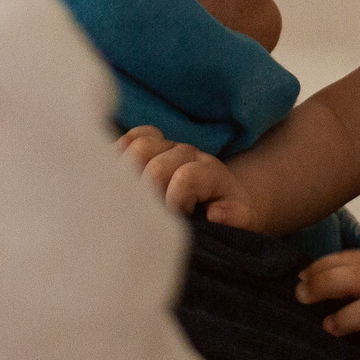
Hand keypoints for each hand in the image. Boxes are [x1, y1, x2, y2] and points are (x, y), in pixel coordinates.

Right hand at [114, 125, 257, 226]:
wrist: (219, 199)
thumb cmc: (226, 215)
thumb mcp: (240, 221)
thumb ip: (235, 218)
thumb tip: (214, 213)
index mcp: (212, 172)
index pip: (186, 177)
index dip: (174, 202)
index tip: (175, 221)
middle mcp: (189, 153)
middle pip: (156, 166)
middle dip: (150, 195)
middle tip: (149, 214)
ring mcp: (167, 146)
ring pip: (139, 148)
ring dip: (132, 176)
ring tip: (134, 201)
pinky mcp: (150, 145)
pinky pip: (130, 138)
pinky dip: (120, 155)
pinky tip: (119, 180)